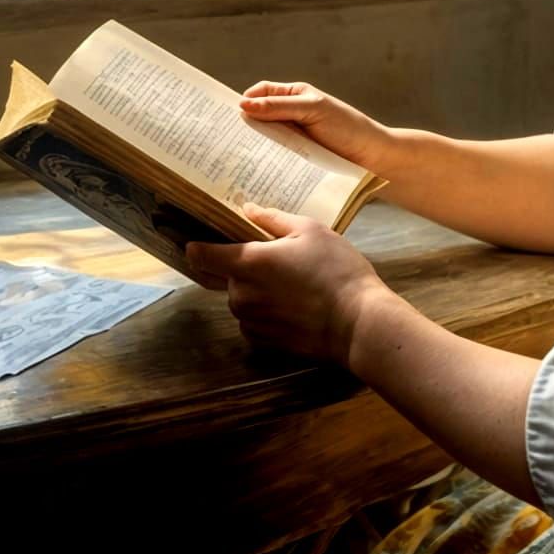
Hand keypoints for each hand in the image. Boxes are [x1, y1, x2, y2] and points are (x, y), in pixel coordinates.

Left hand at [185, 202, 387, 367]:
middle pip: (227, 276)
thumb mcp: (309, 230)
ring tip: (293, 284)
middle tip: (278, 259)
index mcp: (247, 263)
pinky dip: (266, 312)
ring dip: (256, 290)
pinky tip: (293, 306)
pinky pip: (254, 321)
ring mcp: (252, 322)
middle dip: (245, 267)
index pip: (202, 255)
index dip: (196, 246)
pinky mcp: (265, 343)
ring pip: (242, 299)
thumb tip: (246, 209)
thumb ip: (272, 219)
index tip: (197, 239)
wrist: (357, 323)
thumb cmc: (335, 270)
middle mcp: (241, 295)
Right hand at [238, 79, 393, 170]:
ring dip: (250, 148)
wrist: (373, 158)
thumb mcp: (313, 110)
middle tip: (219, 140)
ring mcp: (292, 139)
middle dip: (241, 126)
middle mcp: (290, 116)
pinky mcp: (296, 160)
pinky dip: (263, 163)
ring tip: (230, 159)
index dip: (243, 100)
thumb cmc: (347, 127)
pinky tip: (252, 172)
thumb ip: (280, 107)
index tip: (223, 114)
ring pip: (264, 140)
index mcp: (293, 96)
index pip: (260, 92)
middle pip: (258, 118)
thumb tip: (243, 104)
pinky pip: (274, 159)